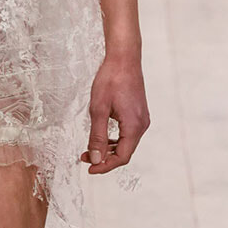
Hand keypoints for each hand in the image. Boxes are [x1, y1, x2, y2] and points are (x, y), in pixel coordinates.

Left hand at [82, 51, 148, 174]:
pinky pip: (127, 134)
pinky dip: (114, 139)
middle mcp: (142, 125)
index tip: (89, 169)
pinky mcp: (138, 114)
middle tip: (85, 158)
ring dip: (108, 149)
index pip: (122, 157)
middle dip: (105, 158)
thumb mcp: (98, 110)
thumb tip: (95, 158)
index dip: (105, 166)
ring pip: (126, 143)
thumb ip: (96, 136)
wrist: (124, 58)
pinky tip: (101, 137)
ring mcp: (141, 119)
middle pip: (125, 152)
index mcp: (134, 126)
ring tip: (90, 149)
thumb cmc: (111, 80)